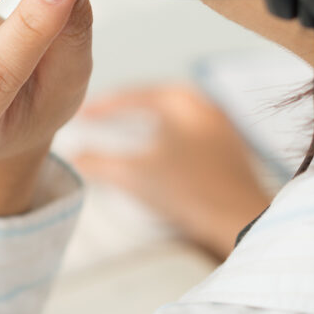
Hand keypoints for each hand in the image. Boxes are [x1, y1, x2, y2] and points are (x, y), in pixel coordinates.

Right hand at [72, 85, 272, 259]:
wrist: (239, 218)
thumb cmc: (188, 190)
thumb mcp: (133, 174)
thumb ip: (98, 163)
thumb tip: (73, 158)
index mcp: (180, 101)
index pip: (132, 95)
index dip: (102, 106)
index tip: (80, 114)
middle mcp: (204, 104)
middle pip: (156, 100)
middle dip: (127, 109)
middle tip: (101, 117)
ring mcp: (221, 124)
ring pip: (175, 116)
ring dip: (149, 122)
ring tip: (126, 132)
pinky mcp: (230, 147)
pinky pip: (190, 131)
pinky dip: (168, 136)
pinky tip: (159, 153)